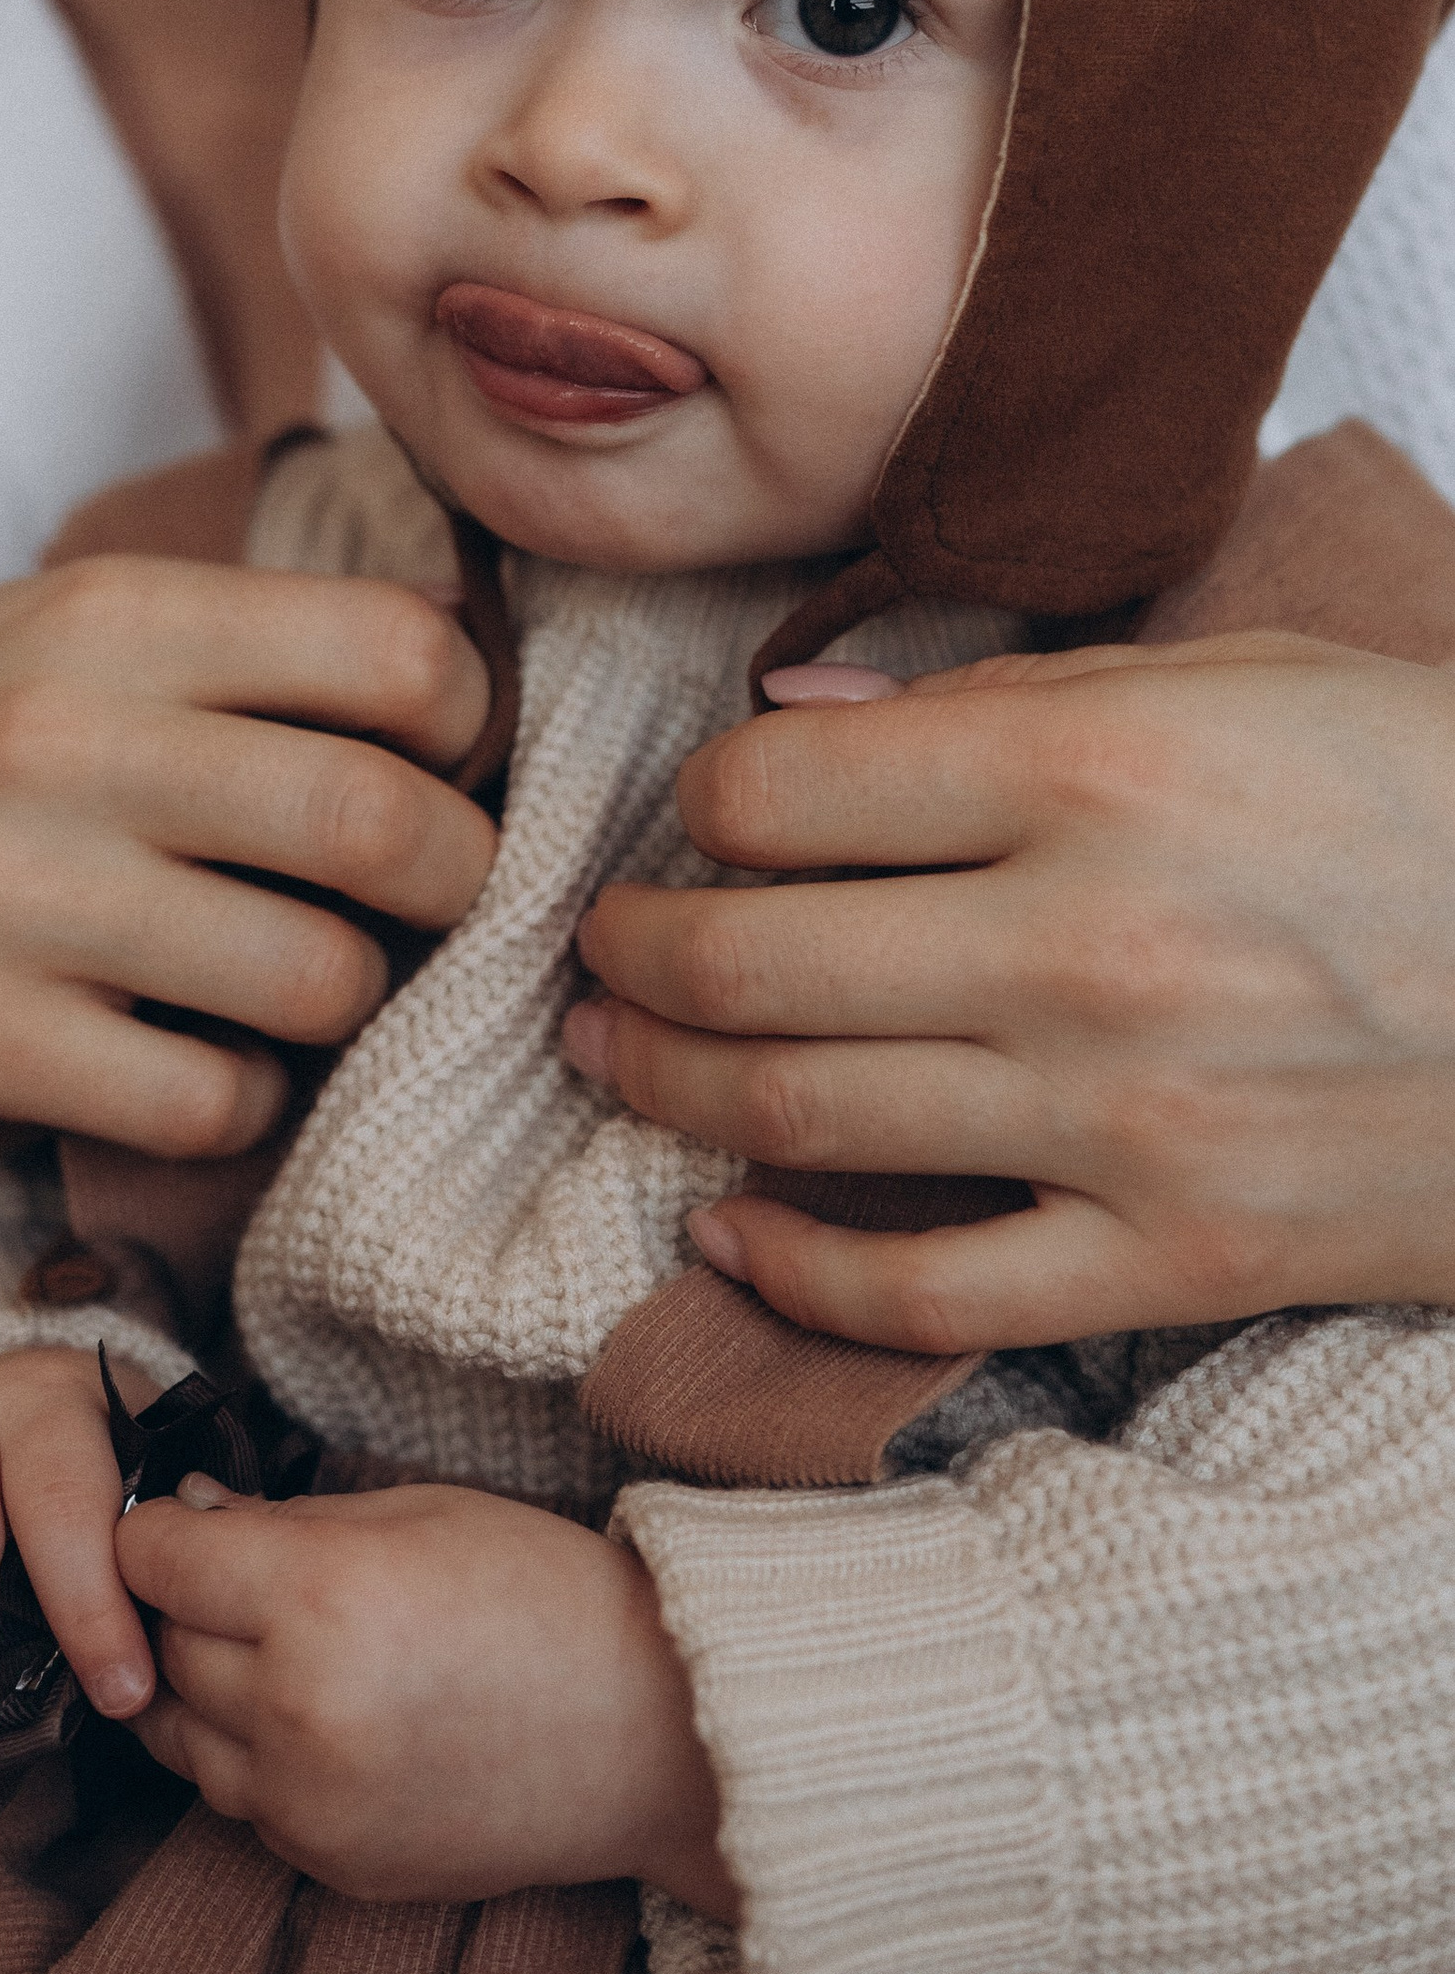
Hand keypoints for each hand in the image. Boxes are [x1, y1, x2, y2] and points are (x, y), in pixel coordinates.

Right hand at [0, 555, 492, 1139]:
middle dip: (453, 882)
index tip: (440, 769)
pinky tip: (199, 1066)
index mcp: (102, 614)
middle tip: (426, 903)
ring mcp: (4, 892)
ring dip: (347, 1003)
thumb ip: (236, 647)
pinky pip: (209, 1102)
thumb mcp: (54, 637)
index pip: (395, 652)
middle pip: (379, 822)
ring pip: (317, 980)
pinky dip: (244, 1102)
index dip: (465, 726)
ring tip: (301, 987)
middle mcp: (55, 737)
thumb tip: (466, 679)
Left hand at [117, 1479, 733, 1913]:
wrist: (650, 1730)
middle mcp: (298, 1709)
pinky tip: (317, 1718)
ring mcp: (312, 1804)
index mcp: (318, 1598)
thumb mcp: (410, 1510)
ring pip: (183, 1736)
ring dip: (206, 1689)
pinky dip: (253, 1758)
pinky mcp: (334, 1865)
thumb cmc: (541, 1592)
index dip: (156, 1531)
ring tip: (275, 1650)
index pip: (154, 1560)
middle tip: (233, 1578)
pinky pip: (241, 1804)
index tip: (180, 1523)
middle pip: (161, 1647)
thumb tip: (184, 1518)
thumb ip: (282, 1521)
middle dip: (183, 1605)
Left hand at [568, 635, 1454, 1345]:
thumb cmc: (1422, 794)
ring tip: (618, 1057)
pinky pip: (927, 1296)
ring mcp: (1128, 1121)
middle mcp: (1084, 945)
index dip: (697, 812)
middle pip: (748, 963)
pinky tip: (725, 1229)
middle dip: (634, 958)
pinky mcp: (1183, 1261)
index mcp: (1087, 767)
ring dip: (665, 1090)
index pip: (769, 798)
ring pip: (801, 1120)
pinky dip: (792, 1271)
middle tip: (600, 954)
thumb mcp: (1230, 677)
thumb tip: (795, 725)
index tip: (698, 828)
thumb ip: (998, 696)